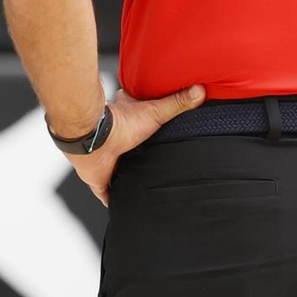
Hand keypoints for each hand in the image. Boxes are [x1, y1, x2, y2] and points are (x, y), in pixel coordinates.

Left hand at [64, 85, 206, 206]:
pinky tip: (121, 206)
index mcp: (126, 121)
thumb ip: (177, 102)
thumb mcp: (156, 110)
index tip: (157, 137)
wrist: (97, 138)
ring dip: (126, 177)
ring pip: (117, 171)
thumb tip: (199, 91)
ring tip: (143, 187)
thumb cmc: (121, 122)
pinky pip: (106, 193)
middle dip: (137, 158)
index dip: (146, 131)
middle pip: (129, 151)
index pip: (138, 125)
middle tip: (153, 167)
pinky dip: (112, 199)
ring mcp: (107, 161)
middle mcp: (114, 141)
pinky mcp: (100, 178)